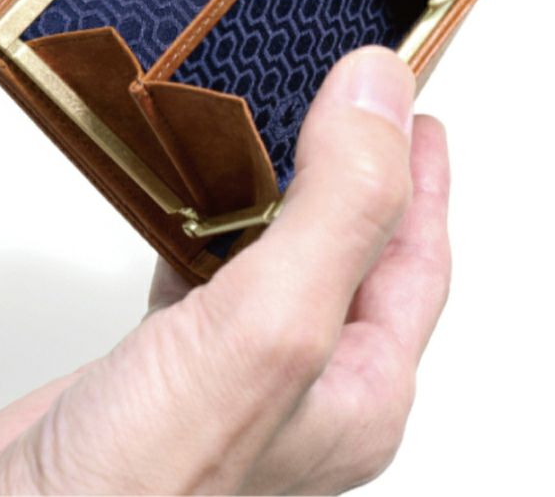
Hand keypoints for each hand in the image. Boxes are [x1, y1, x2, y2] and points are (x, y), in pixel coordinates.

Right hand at [0, 47, 450, 494]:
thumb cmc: (134, 492)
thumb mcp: (270, 329)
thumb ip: (337, 211)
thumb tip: (380, 96)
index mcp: (354, 386)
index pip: (413, 254)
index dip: (420, 170)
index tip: (408, 98)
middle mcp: (298, 380)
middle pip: (352, 250)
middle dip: (359, 171)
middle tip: (357, 107)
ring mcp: (228, 369)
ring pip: (275, 254)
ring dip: (280, 186)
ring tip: (281, 130)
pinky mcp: (160, 359)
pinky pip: (204, 268)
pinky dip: (202, 217)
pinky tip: (188, 195)